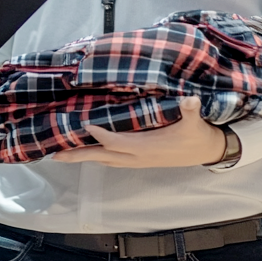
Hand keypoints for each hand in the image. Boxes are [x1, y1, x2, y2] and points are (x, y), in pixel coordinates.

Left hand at [51, 97, 227, 168]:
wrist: (206, 151)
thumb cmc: (197, 135)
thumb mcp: (195, 122)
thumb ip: (190, 111)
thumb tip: (190, 100)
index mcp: (146, 148)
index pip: (117, 142)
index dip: (101, 136)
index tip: (85, 125)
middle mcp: (137, 157)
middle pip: (102, 156)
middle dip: (79, 155)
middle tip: (55, 155)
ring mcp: (136, 160)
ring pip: (105, 160)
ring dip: (84, 157)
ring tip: (62, 154)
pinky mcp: (138, 160)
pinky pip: (112, 160)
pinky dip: (97, 156)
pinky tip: (87, 151)